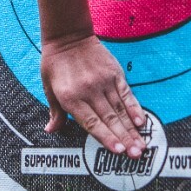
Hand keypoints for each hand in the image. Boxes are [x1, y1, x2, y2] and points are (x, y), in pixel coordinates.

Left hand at [40, 33, 146, 156]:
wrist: (68, 36)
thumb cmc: (55, 64)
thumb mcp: (48, 88)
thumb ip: (55, 112)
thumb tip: (51, 130)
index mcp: (71, 97)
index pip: (91, 122)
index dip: (106, 137)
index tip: (118, 151)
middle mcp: (89, 91)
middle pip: (110, 119)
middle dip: (124, 139)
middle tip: (136, 155)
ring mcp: (103, 81)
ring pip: (120, 110)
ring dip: (131, 129)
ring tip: (141, 145)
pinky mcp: (114, 73)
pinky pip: (126, 94)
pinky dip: (134, 108)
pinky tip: (141, 121)